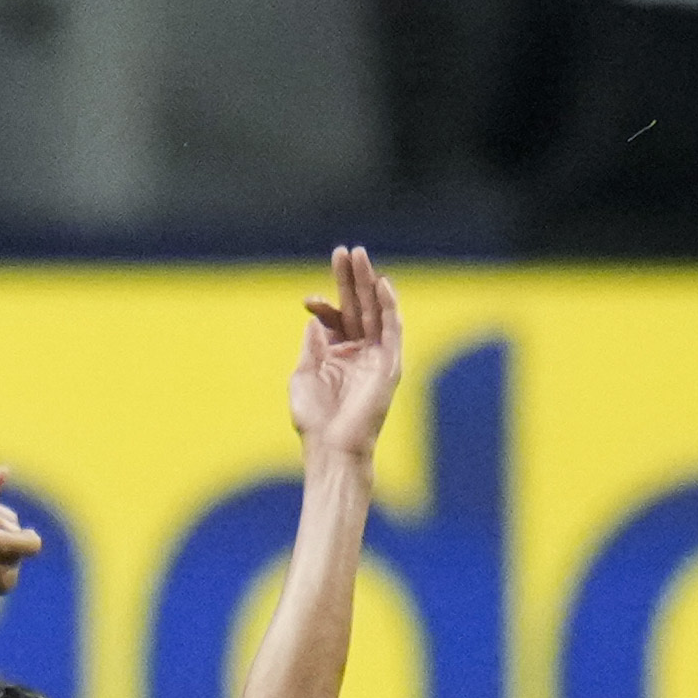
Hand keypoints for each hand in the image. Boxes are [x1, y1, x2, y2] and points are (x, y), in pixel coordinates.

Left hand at [292, 244, 402, 459]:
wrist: (331, 447)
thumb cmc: (313, 419)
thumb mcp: (304, 374)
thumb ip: (312, 345)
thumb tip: (316, 318)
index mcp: (337, 355)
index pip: (336, 317)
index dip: (325, 303)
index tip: (310, 298)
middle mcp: (359, 352)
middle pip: (357, 306)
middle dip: (351, 279)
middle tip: (345, 250)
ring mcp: (376, 357)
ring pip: (375, 312)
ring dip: (369, 283)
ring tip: (360, 256)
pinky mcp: (390, 365)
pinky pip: (393, 331)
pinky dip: (390, 307)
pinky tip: (383, 285)